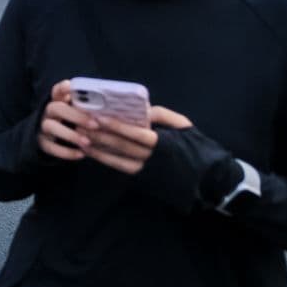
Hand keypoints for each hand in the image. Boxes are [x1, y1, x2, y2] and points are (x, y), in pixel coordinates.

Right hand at [38, 80, 88, 161]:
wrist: (53, 138)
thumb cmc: (73, 121)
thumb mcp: (78, 111)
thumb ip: (88, 107)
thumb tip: (113, 106)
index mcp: (58, 101)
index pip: (57, 90)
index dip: (62, 88)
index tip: (69, 85)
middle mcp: (48, 112)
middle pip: (56, 108)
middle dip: (76, 116)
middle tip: (95, 125)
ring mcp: (43, 127)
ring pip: (51, 127)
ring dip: (70, 134)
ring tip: (87, 142)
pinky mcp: (42, 143)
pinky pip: (51, 147)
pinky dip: (66, 152)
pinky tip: (81, 155)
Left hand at [78, 104, 194, 175]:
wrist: (207, 179)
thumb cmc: (195, 147)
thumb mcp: (184, 127)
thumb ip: (163, 115)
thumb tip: (142, 107)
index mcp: (163, 143)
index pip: (136, 133)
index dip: (117, 126)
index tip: (98, 118)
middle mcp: (152, 158)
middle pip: (122, 146)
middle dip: (100, 136)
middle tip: (80, 125)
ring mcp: (147, 170)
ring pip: (118, 159)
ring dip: (98, 149)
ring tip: (81, 138)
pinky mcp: (143, 178)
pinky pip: (121, 168)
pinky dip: (106, 160)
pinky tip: (92, 152)